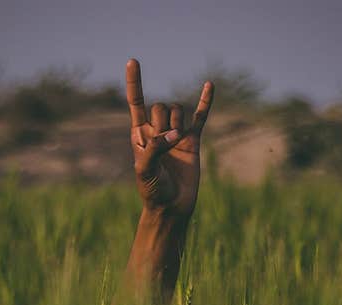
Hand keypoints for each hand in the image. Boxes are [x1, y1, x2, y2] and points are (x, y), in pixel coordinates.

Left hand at [126, 58, 213, 218]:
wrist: (172, 206)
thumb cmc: (153, 190)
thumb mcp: (145, 170)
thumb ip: (156, 148)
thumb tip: (176, 133)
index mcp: (139, 134)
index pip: (135, 102)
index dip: (134, 82)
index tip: (132, 60)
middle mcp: (157, 130)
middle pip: (161, 107)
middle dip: (162, 122)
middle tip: (163, 147)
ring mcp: (176, 134)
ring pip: (178, 110)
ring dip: (177, 124)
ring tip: (176, 146)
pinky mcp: (193, 140)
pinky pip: (200, 117)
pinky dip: (205, 101)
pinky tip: (209, 85)